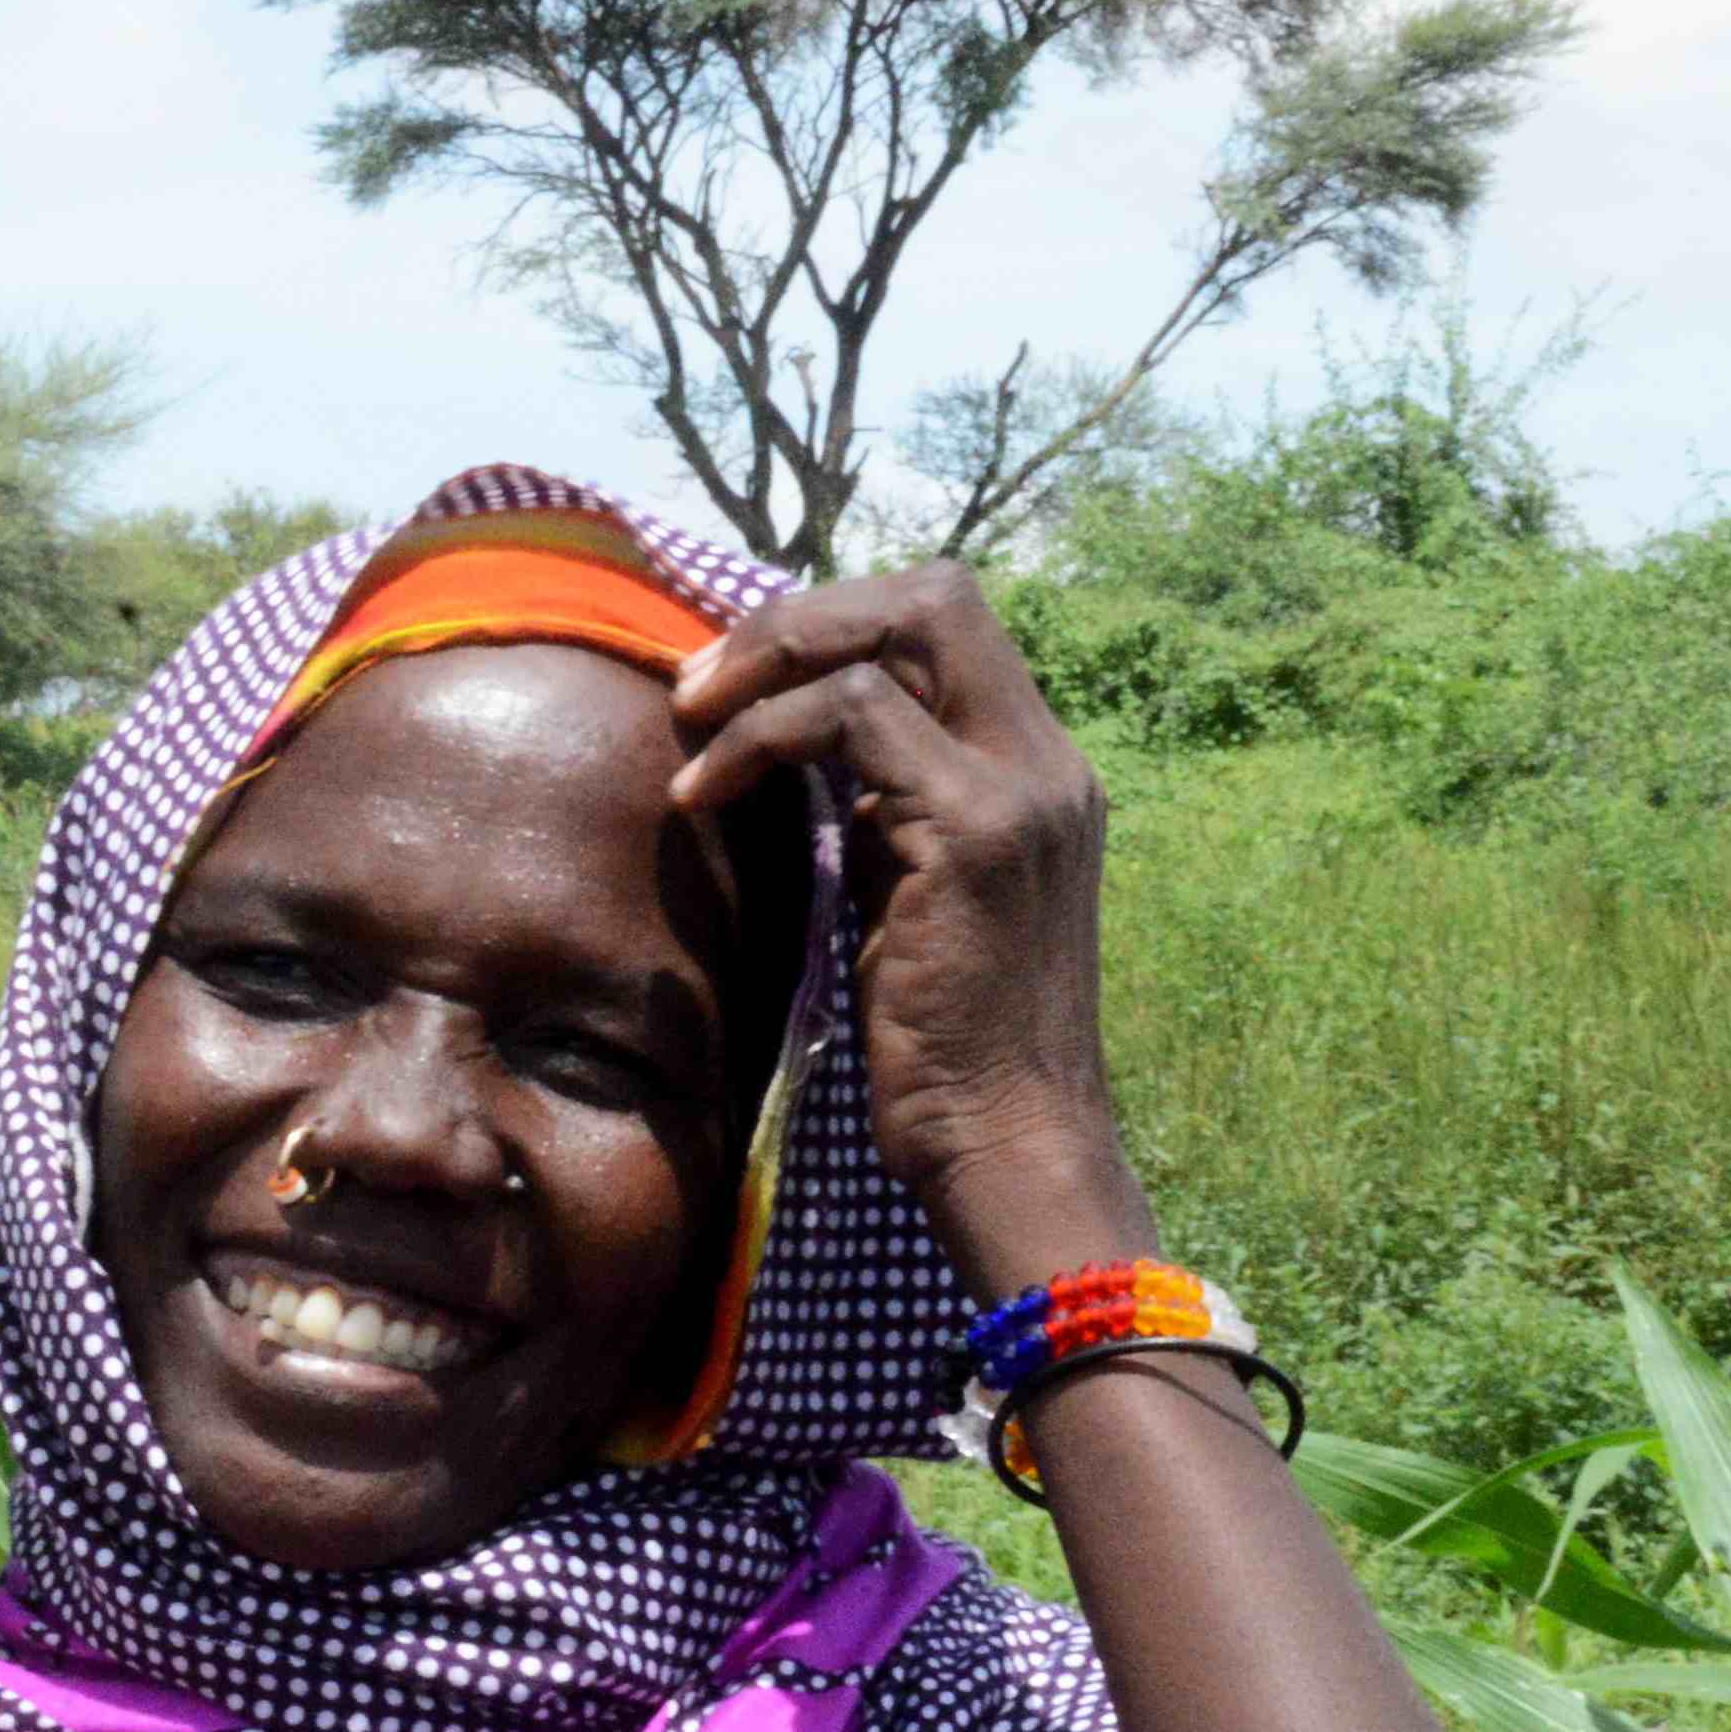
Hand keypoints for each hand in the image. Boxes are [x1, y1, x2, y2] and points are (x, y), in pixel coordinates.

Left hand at [669, 564, 1140, 1298]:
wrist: (1003, 1137)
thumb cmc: (939, 1040)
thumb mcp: (907, 893)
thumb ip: (879, 807)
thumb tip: (789, 747)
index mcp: (1036, 768)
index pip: (946, 620)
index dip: (833, 623)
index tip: (735, 681)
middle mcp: (1046, 761)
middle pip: (933, 594)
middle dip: (796, 618)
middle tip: (696, 684)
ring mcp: (1021, 789)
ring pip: (893, 636)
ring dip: (764, 669)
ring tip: (684, 732)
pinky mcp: (975, 832)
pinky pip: (854, 718)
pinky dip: (761, 738)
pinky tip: (700, 796)